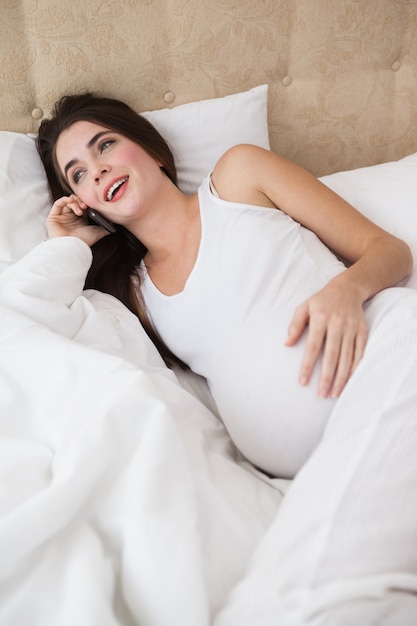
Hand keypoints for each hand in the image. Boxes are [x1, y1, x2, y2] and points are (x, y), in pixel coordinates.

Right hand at [46, 195, 109, 246]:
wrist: (73, 246)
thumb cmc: (84, 241)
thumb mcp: (99, 232)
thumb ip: (106, 226)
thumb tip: (114, 223)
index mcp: (80, 220)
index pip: (83, 205)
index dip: (88, 202)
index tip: (93, 204)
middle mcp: (71, 217)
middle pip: (75, 201)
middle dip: (82, 201)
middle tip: (87, 205)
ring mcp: (62, 217)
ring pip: (68, 201)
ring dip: (75, 202)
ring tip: (81, 209)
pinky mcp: (53, 217)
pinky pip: (58, 203)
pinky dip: (66, 200)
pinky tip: (73, 203)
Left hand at [285, 283, 367, 397]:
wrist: (348, 288)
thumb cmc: (321, 301)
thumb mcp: (304, 307)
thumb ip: (295, 325)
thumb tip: (286, 344)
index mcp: (320, 318)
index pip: (313, 347)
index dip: (308, 366)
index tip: (303, 382)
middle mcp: (337, 324)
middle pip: (332, 356)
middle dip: (327, 378)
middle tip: (321, 395)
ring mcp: (351, 328)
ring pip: (347, 357)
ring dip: (341, 377)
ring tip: (334, 394)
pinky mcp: (363, 331)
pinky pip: (360, 353)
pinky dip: (356, 368)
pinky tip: (349, 381)